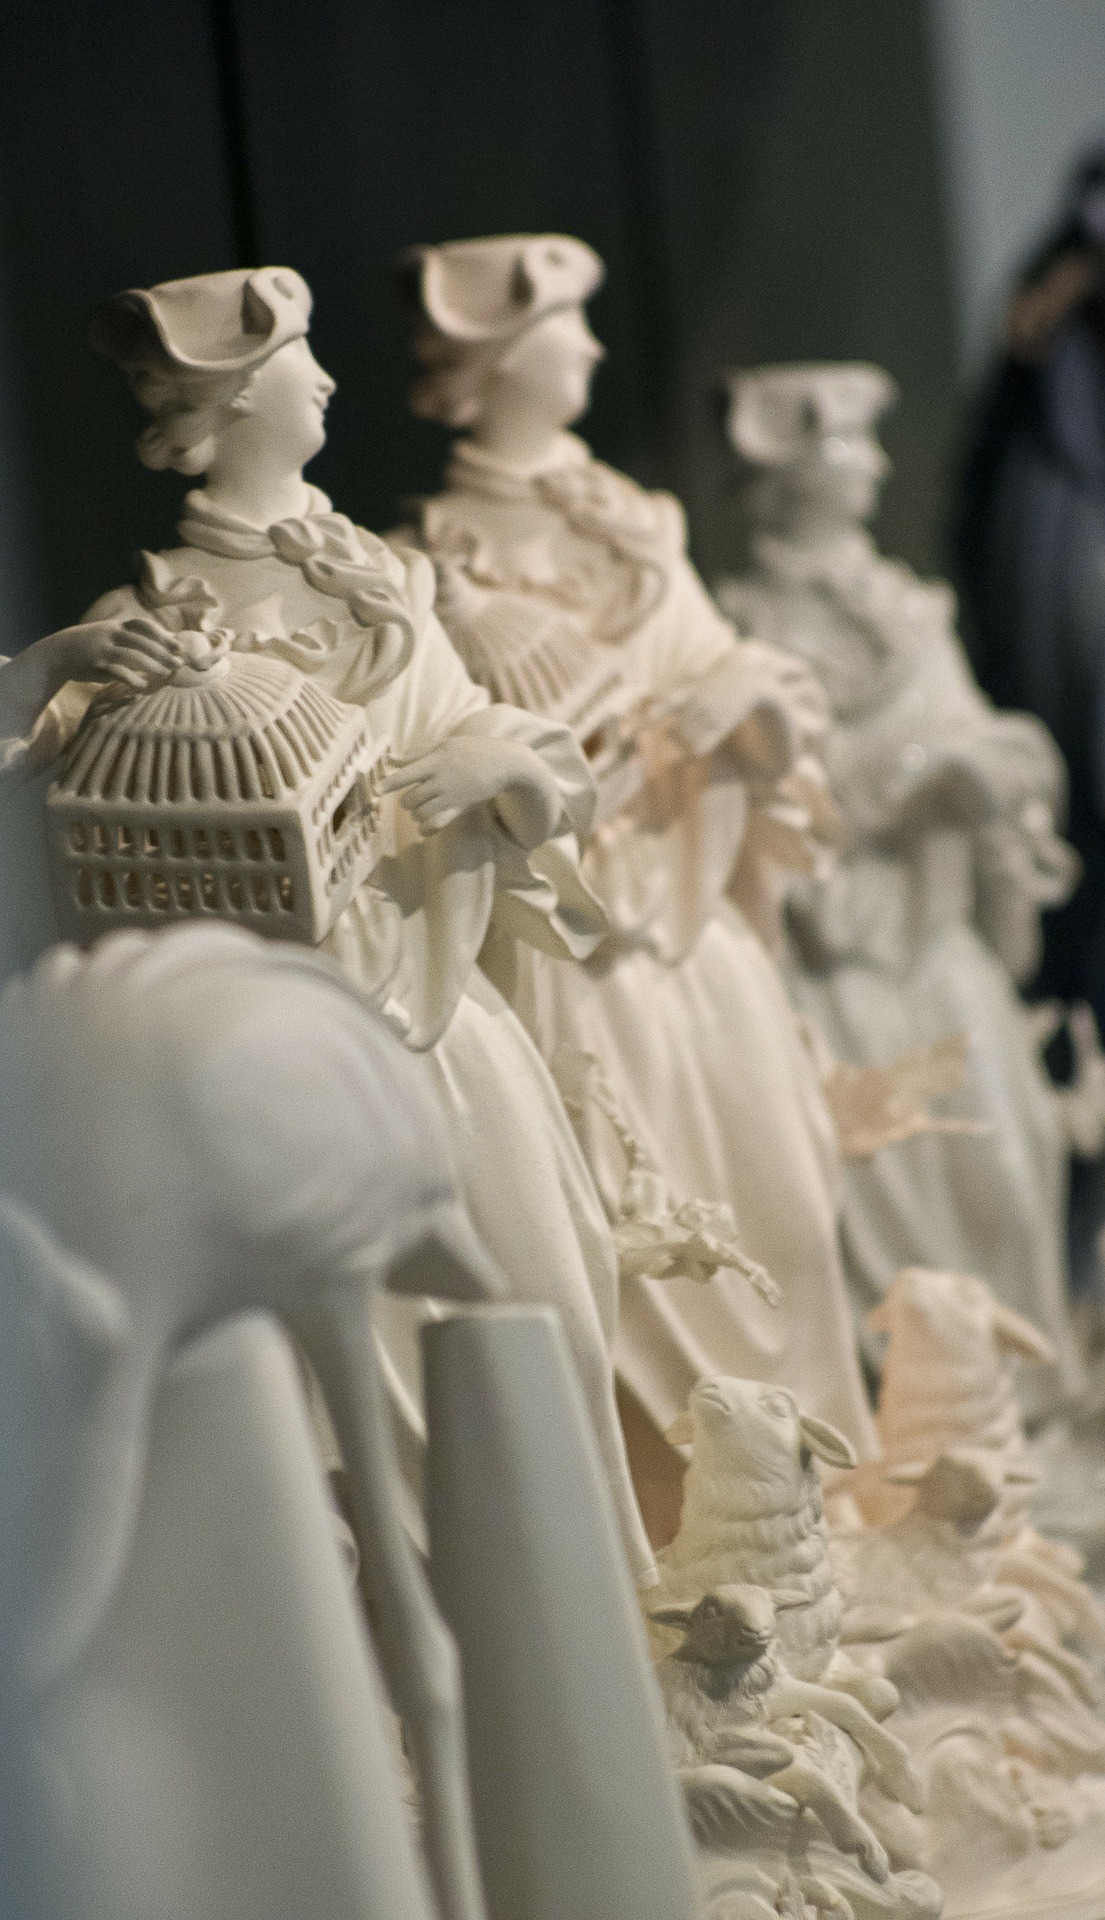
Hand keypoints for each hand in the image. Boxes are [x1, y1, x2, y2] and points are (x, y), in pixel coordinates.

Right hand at [58, 616, 187, 687]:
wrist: (60, 652)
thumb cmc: (95, 644)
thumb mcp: (115, 634)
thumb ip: (139, 636)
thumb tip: (170, 637)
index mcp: (118, 626)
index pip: (143, 625)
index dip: (162, 634)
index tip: (178, 646)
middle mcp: (111, 635)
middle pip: (141, 641)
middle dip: (161, 652)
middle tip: (178, 664)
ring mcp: (103, 650)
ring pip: (130, 655)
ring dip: (150, 664)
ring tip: (164, 673)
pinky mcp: (95, 665)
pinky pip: (115, 671)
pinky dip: (130, 678)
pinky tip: (142, 685)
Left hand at [381, 735, 560, 842]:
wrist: (504, 762)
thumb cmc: (471, 750)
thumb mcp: (445, 744)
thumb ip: (417, 752)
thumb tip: (391, 759)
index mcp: (436, 760)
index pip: (406, 774)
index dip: (389, 783)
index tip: (375, 790)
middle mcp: (442, 779)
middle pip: (411, 799)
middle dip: (406, 802)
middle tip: (412, 798)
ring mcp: (452, 795)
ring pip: (421, 813)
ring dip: (416, 814)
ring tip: (421, 809)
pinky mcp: (461, 807)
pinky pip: (437, 823)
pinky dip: (426, 828)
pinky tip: (424, 827)